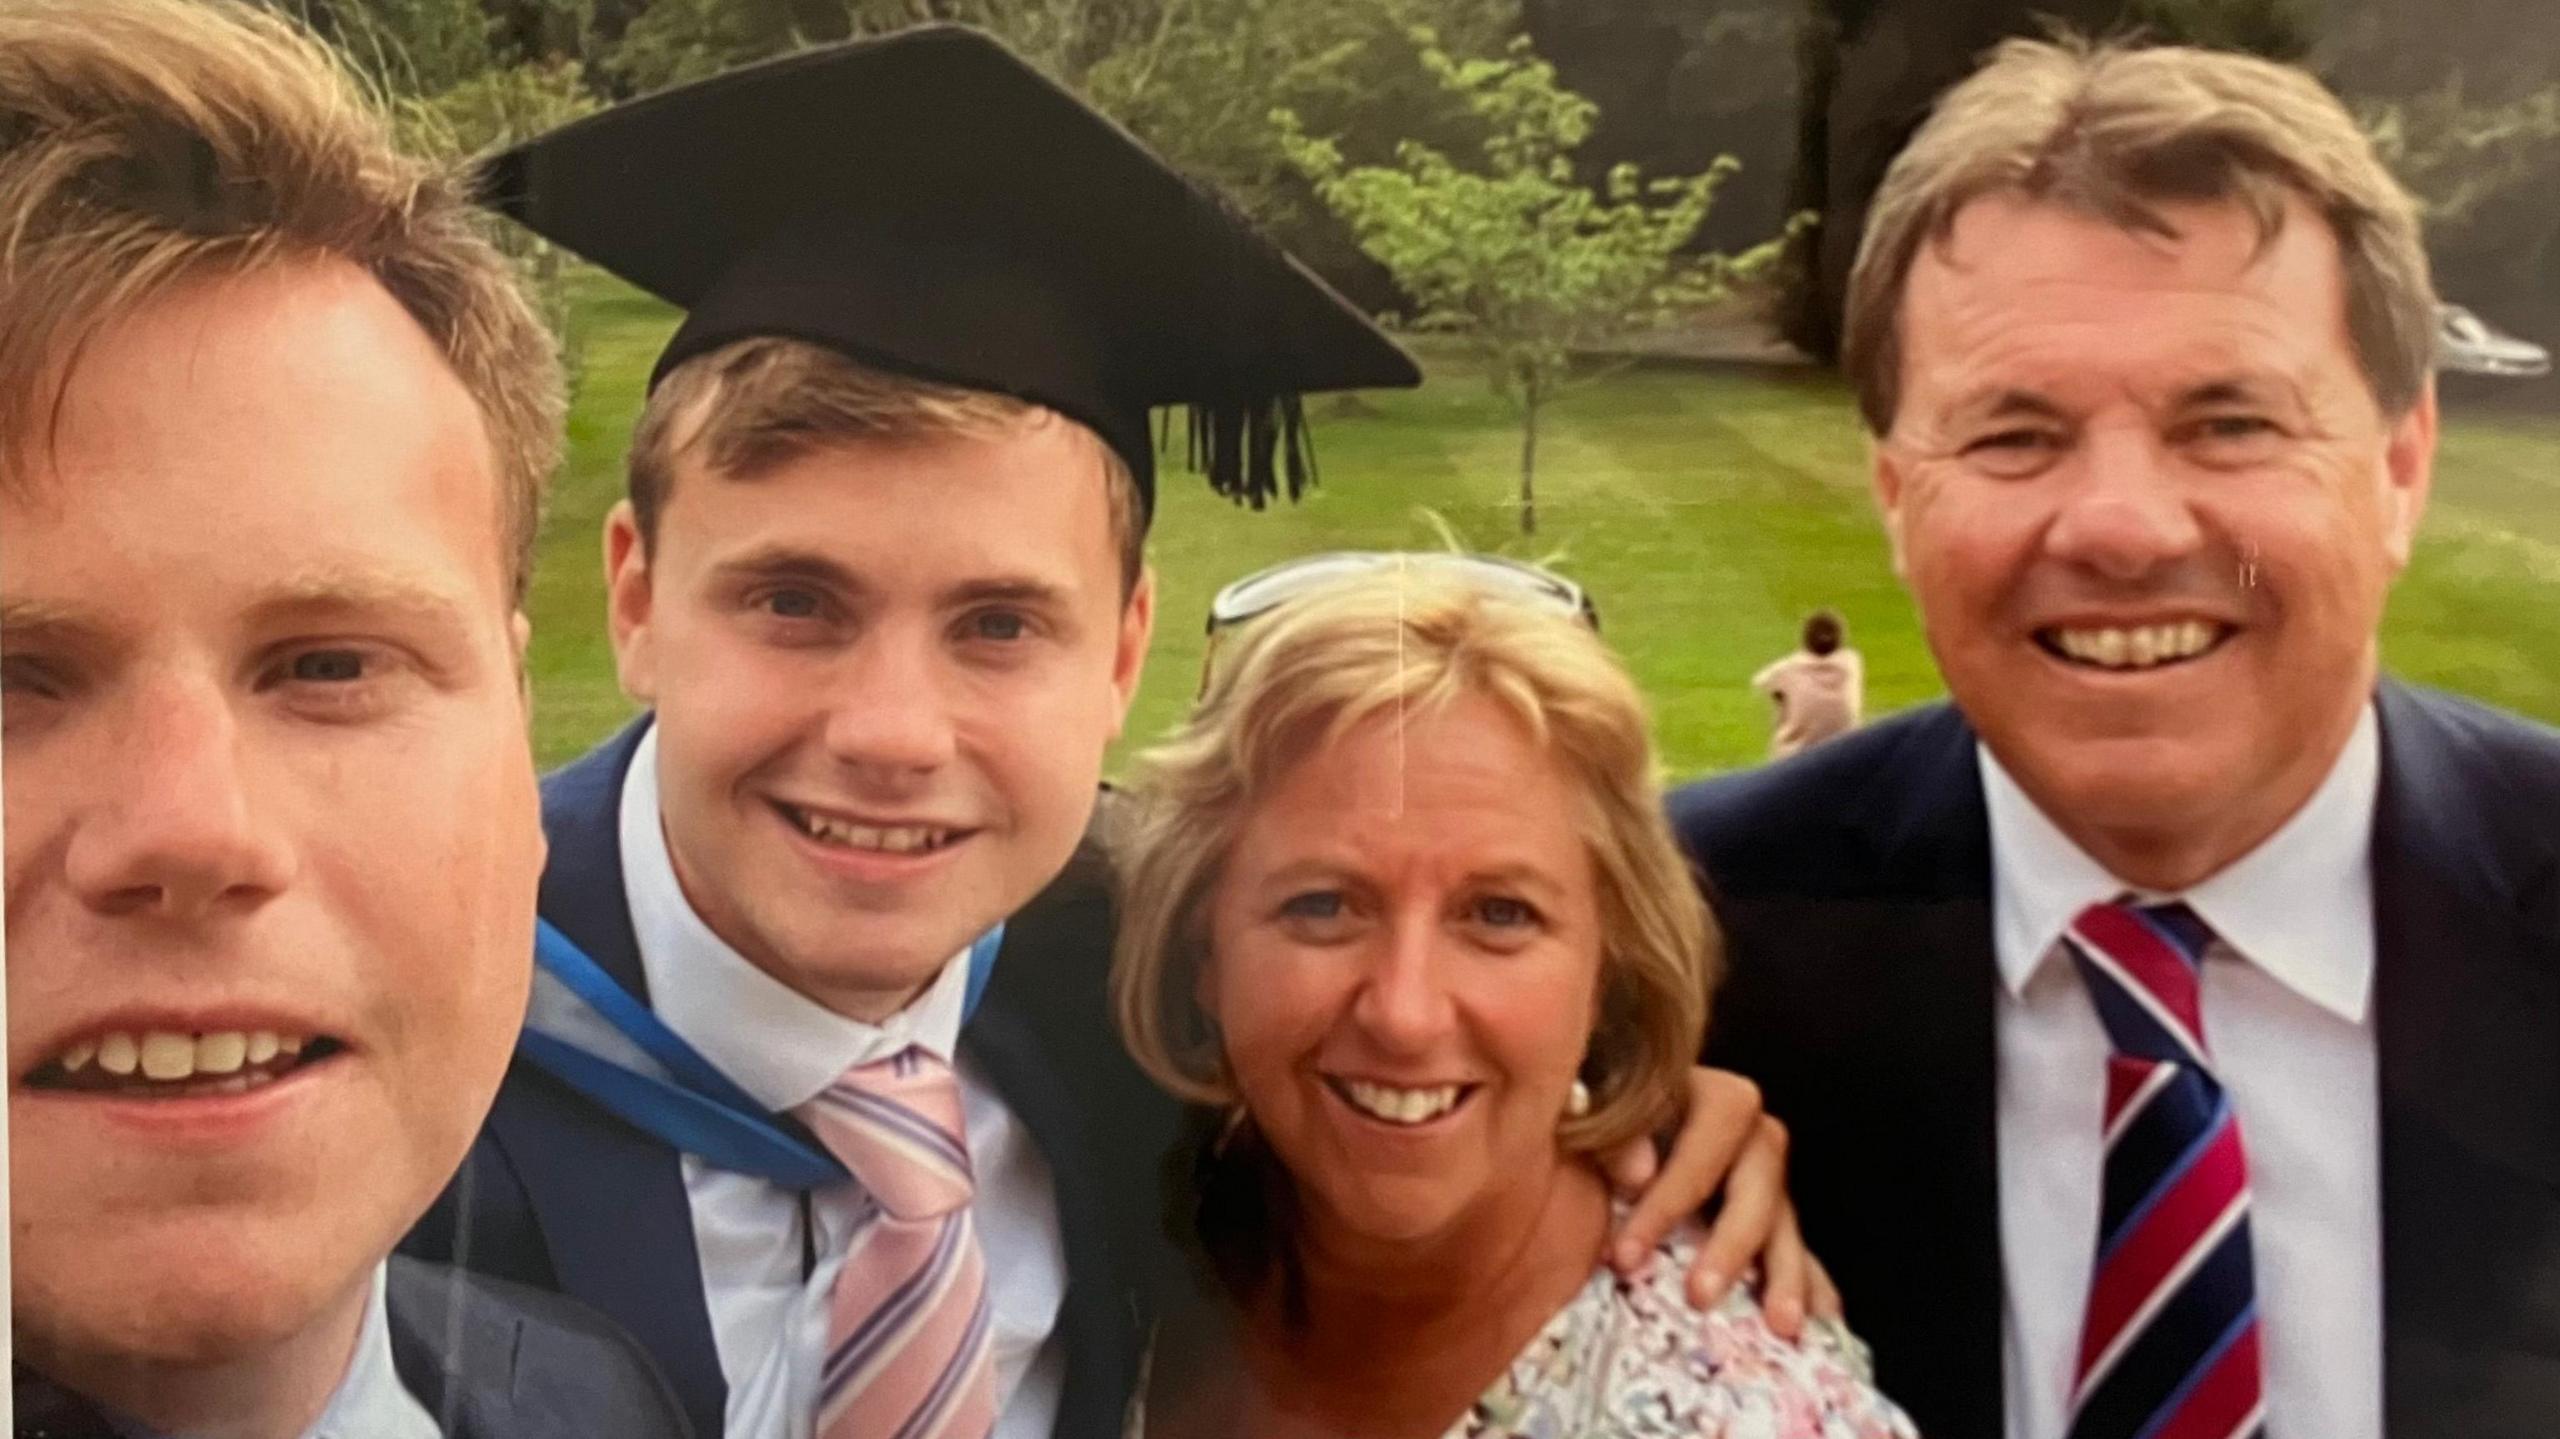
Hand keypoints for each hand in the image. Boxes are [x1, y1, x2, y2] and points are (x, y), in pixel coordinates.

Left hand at [1600, 1066, 1843, 1338]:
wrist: (1601, 1143)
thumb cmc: (1590, 1121)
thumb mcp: (1588, 1115)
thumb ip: (1607, 1131)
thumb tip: (1638, 1171)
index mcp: (1703, 1092)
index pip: (1710, 1128)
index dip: (1673, 1192)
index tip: (1627, 1255)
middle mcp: (1744, 1131)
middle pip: (1761, 1174)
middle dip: (1732, 1240)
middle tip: (1700, 1297)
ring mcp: (1762, 1176)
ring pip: (1785, 1217)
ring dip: (1785, 1271)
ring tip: (1781, 1323)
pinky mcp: (1770, 1217)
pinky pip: (1799, 1248)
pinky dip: (1810, 1281)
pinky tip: (1821, 1317)